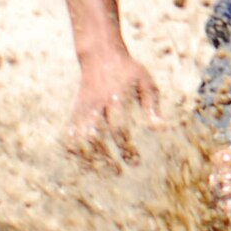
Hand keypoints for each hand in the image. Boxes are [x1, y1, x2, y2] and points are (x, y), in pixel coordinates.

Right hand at [65, 48, 161, 162]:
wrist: (100, 56)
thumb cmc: (128, 72)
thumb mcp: (145, 81)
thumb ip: (151, 105)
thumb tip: (160, 129)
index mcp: (115, 96)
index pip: (118, 127)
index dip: (126, 147)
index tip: (135, 162)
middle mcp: (96, 105)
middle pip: (96, 137)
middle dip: (106, 158)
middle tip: (119, 173)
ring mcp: (82, 110)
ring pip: (80, 140)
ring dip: (90, 159)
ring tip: (104, 173)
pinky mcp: (74, 114)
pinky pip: (70, 137)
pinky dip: (76, 153)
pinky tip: (87, 165)